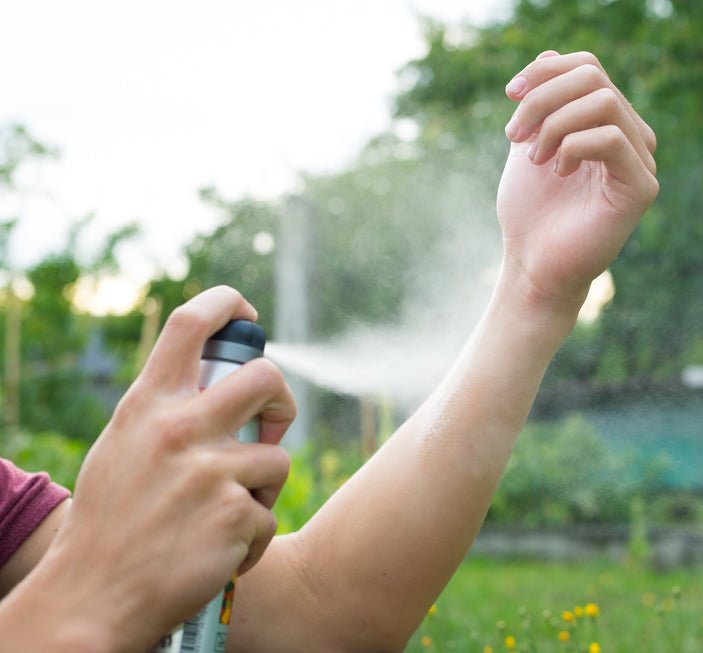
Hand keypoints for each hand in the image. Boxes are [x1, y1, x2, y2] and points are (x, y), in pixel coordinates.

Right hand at [42, 286, 293, 648]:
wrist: (92, 598)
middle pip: (267, 378)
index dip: (228, 305)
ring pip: (278, 457)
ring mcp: (210, 470)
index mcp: (148, 405)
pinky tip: (218, 551)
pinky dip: (252, 538)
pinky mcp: (235, 513)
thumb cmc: (111, 522)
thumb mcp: (123, 447)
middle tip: (272, 429)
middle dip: (282, 403)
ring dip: (263, 488)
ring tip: (225, 514)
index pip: (191, 324)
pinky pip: (269, 515)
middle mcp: (179, 428)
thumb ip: (166, 413)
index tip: (246, 314)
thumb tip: (218, 383)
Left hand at [496, 50, 657, 314]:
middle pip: (593, 77)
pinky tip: (556, 172)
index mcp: (608, 123)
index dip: (546, 71)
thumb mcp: (528, 143)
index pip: (588, 67)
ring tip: (533, 157)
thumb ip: (542, 102)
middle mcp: (631, 137)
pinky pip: (609, 138)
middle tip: (514, 135)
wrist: (533, 264)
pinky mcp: (641, 187)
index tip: (509, 95)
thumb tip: (551, 53)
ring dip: (553, 123)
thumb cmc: (531, 212)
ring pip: (603, 102)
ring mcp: (641, 162)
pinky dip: (572, 146)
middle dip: (543, 98)